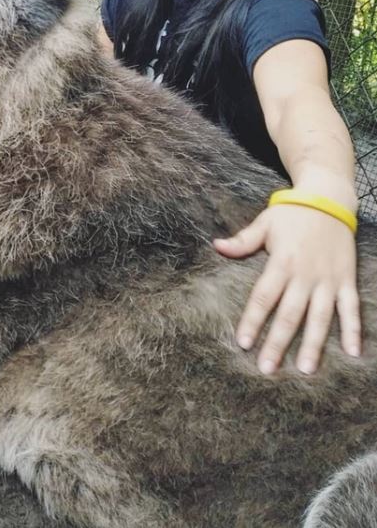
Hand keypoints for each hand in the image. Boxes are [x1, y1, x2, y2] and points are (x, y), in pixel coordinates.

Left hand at [214, 205, 359, 373]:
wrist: (329, 200)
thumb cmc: (292, 213)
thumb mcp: (264, 224)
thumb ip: (242, 241)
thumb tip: (217, 246)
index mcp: (281, 263)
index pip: (263, 298)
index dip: (253, 321)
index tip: (243, 343)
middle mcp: (305, 275)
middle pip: (289, 314)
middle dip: (278, 342)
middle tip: (268, 368)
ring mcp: (328, 279)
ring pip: (321, 317)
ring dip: (314, 344)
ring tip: (306, 369)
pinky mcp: (346, 279)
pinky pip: (351, 308)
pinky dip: (354, 329)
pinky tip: (352, 352)